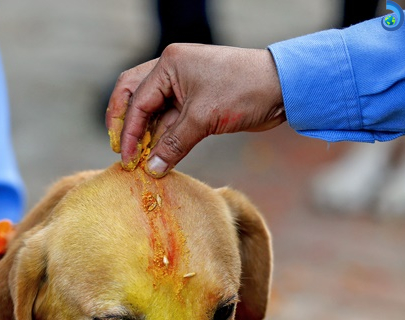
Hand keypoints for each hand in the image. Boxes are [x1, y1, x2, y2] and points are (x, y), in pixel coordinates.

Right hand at [106, 44, 285, 176]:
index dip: (129, 132)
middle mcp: (172, 72)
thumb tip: (152, 169)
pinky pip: (171, 122)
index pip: (137, 100)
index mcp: (169, 64)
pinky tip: (159, 157)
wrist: (282, 88)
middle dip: (126, 126)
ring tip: (142, 162)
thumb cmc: (244, 91)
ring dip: (147, 136)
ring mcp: (184, 87)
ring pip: (154, 113)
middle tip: (122, 152)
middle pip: (135, 98)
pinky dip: (164, 139)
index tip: (127, 158)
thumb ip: (174, 144)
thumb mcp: (204, 118)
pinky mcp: (197, 103)